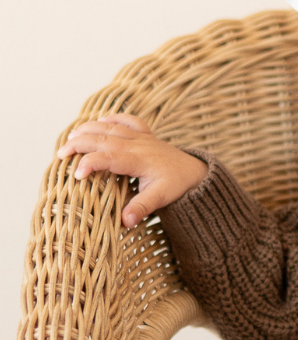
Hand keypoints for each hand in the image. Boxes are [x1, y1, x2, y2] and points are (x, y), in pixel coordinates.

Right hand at [56, 113, 208, 227]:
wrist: (195, 172)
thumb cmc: (176, 185)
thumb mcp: (160, 198)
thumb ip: (141, 208)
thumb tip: (125, 222)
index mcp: (139, 160)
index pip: (108, 157)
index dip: (90, 163)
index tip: (77, 175)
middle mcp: (137, 145)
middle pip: (103, 138)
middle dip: (79, 144)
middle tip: (60, 154)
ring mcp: (141, 137)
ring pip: (111, 126)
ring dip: (89, 129)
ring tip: (70, 137)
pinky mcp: (146, 134)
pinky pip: (128, 120)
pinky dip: (113, 118)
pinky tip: (99, 121)